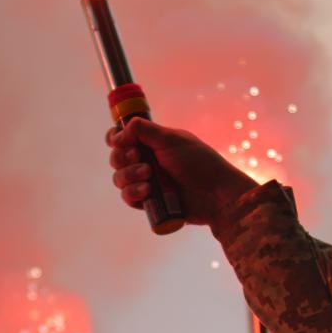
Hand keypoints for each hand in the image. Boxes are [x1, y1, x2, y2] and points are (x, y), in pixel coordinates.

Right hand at [105, 118, 253, 229]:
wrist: (215, 195)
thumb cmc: (199, 163)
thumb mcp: (171, 139)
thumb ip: (143, 130)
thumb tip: (121, 131)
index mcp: (152, 142)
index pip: (123, 137)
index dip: (116, 138)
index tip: (120, 141)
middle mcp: (147, 160)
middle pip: (117, 158)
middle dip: (123, 158)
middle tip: (139, 157)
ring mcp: (147, 182)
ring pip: (120, 178)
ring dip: (129, 175)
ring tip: (148, 176)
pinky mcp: (149, 202)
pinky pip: (128, 197)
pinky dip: (133, 193)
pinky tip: (147, 191)